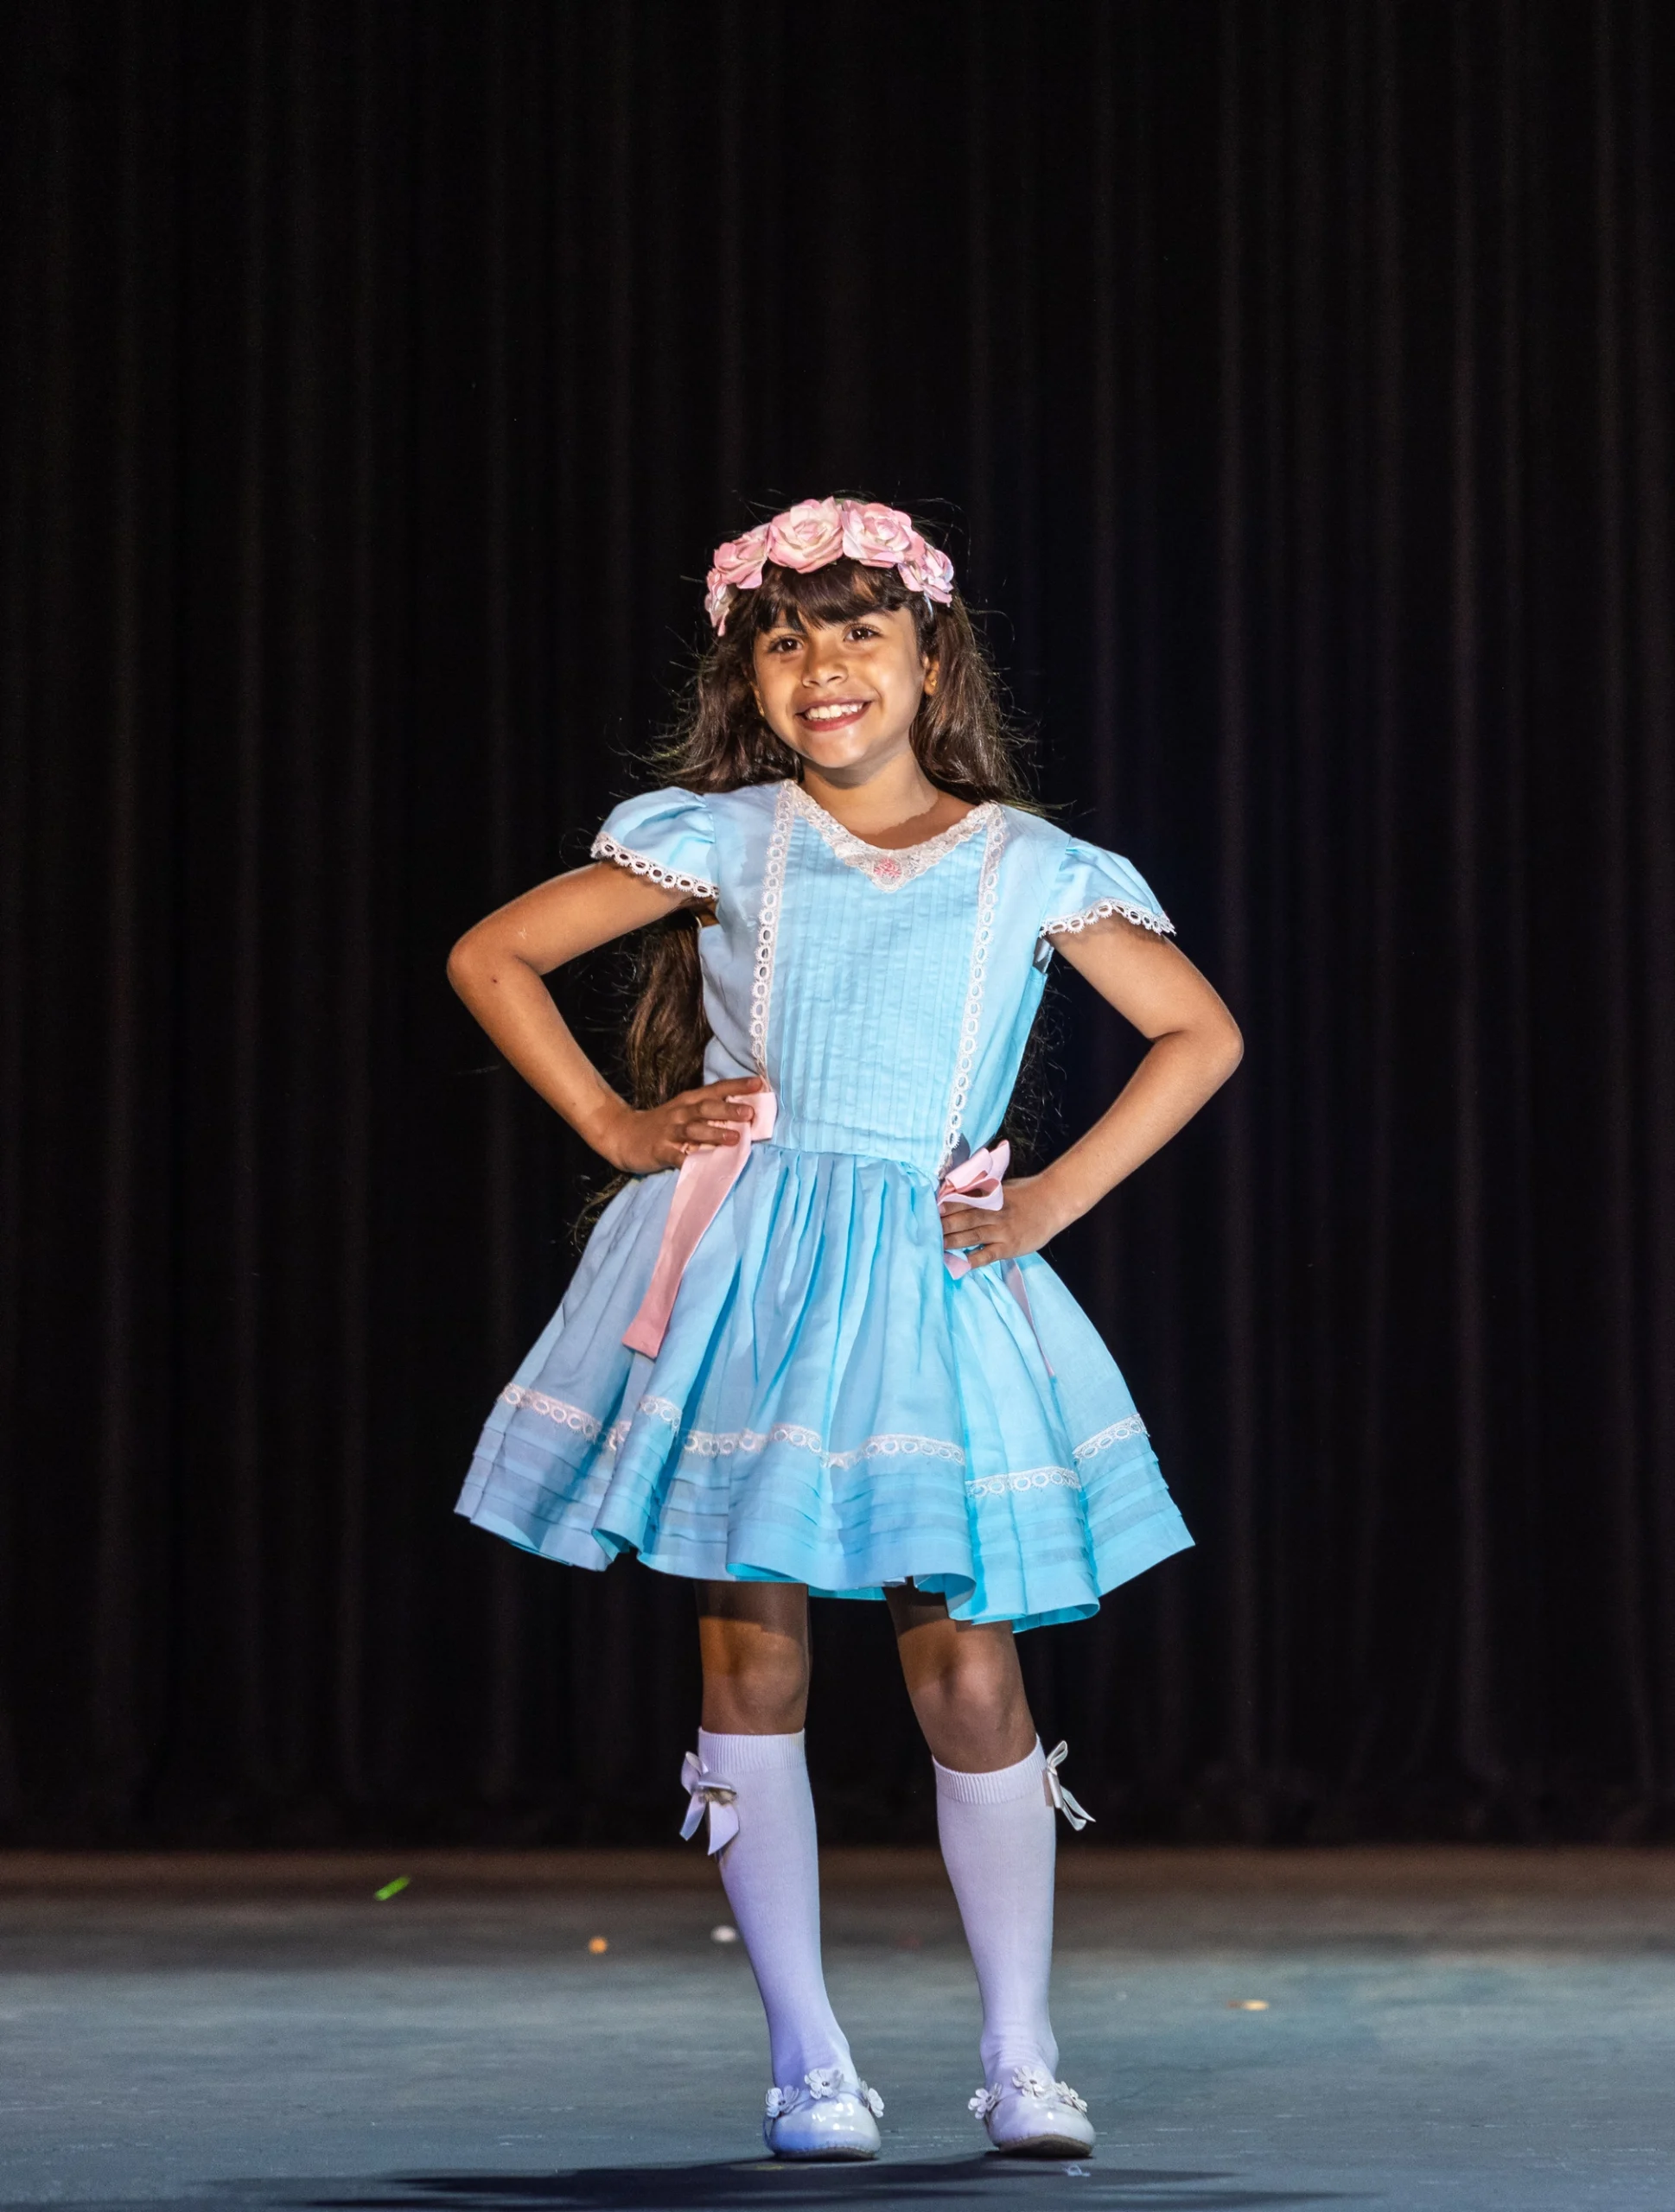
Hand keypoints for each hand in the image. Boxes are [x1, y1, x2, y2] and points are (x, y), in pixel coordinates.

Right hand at [596, 1075, 767, 1175]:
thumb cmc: (663, 1125)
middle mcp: (681, 1113)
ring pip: (694, 1130)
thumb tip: (745, 1113)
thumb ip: (709, 1112)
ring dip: (715, 1133)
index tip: (759, 1083)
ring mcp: (670, 1132)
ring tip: (735, 1138)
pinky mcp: (660, 1150)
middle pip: (706, 1107)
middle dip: (728, 1109)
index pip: (716, 1089)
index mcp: (689, 1101)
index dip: (737, 1086)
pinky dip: (692, 1161)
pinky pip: (678, 1157)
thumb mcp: (684, 1112)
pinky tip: (706, 1166)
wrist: (623, 1134)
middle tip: (750, 1113)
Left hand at [939, 1173, 1070, 1268]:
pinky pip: (988, 1255)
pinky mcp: (1009, 1246)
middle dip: (942, 1225)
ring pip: (971, 1236)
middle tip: (923, 1231)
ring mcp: (1001, 1231)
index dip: (943, 1207)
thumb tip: (955, 1193)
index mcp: (988, 1197)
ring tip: (933, 1246)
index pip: (961, 1201)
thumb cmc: (1025, 1193)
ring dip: (951, 1241)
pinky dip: (973, 1260)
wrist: (1052, 1203)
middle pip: (962, 1219)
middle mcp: (992, 1213)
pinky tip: (959, 1265)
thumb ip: (980, 1192)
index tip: (926, 1210)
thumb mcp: (1001, 1187)